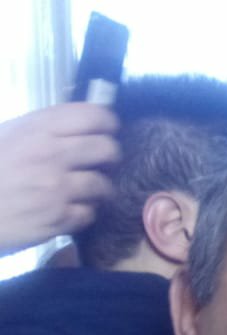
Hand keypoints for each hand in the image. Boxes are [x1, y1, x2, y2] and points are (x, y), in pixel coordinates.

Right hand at [0, 103, 119, 256]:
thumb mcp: (5, 136)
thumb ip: (42, 131)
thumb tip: (80, 128)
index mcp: (37, 128)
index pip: (94, 115)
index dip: (107, 124)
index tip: (106, 131)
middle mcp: (51, 154)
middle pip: (108, 150)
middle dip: (108, 157)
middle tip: (100, 163)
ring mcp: (56, 188)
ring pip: (103, 185)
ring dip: (96, 189)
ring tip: (81, 191)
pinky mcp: (57, 218)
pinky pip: (89, 214)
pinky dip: (81, 214)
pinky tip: (66, 211)